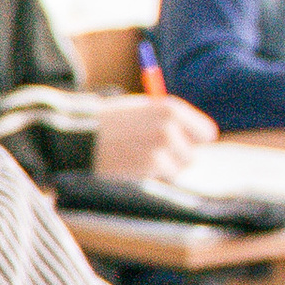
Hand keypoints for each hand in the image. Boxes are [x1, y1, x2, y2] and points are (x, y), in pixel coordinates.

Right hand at [89, 93, 215, 182]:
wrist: (79, 136)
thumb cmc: (108, 121)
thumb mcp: (143, 109)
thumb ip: (170, 121)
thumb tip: (197, 140)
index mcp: (171, 108)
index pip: (205, 133)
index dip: (192, 140)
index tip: (179, 144)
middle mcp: (171, 127)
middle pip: (192, 154)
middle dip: (176, 156)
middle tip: (150, 152)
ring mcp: (162, 147)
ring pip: (179, 168)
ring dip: (164, 167)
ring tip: (138, 157)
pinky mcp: (151, 165)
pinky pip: (164, 176)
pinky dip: (151, 174)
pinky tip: (131, 164)